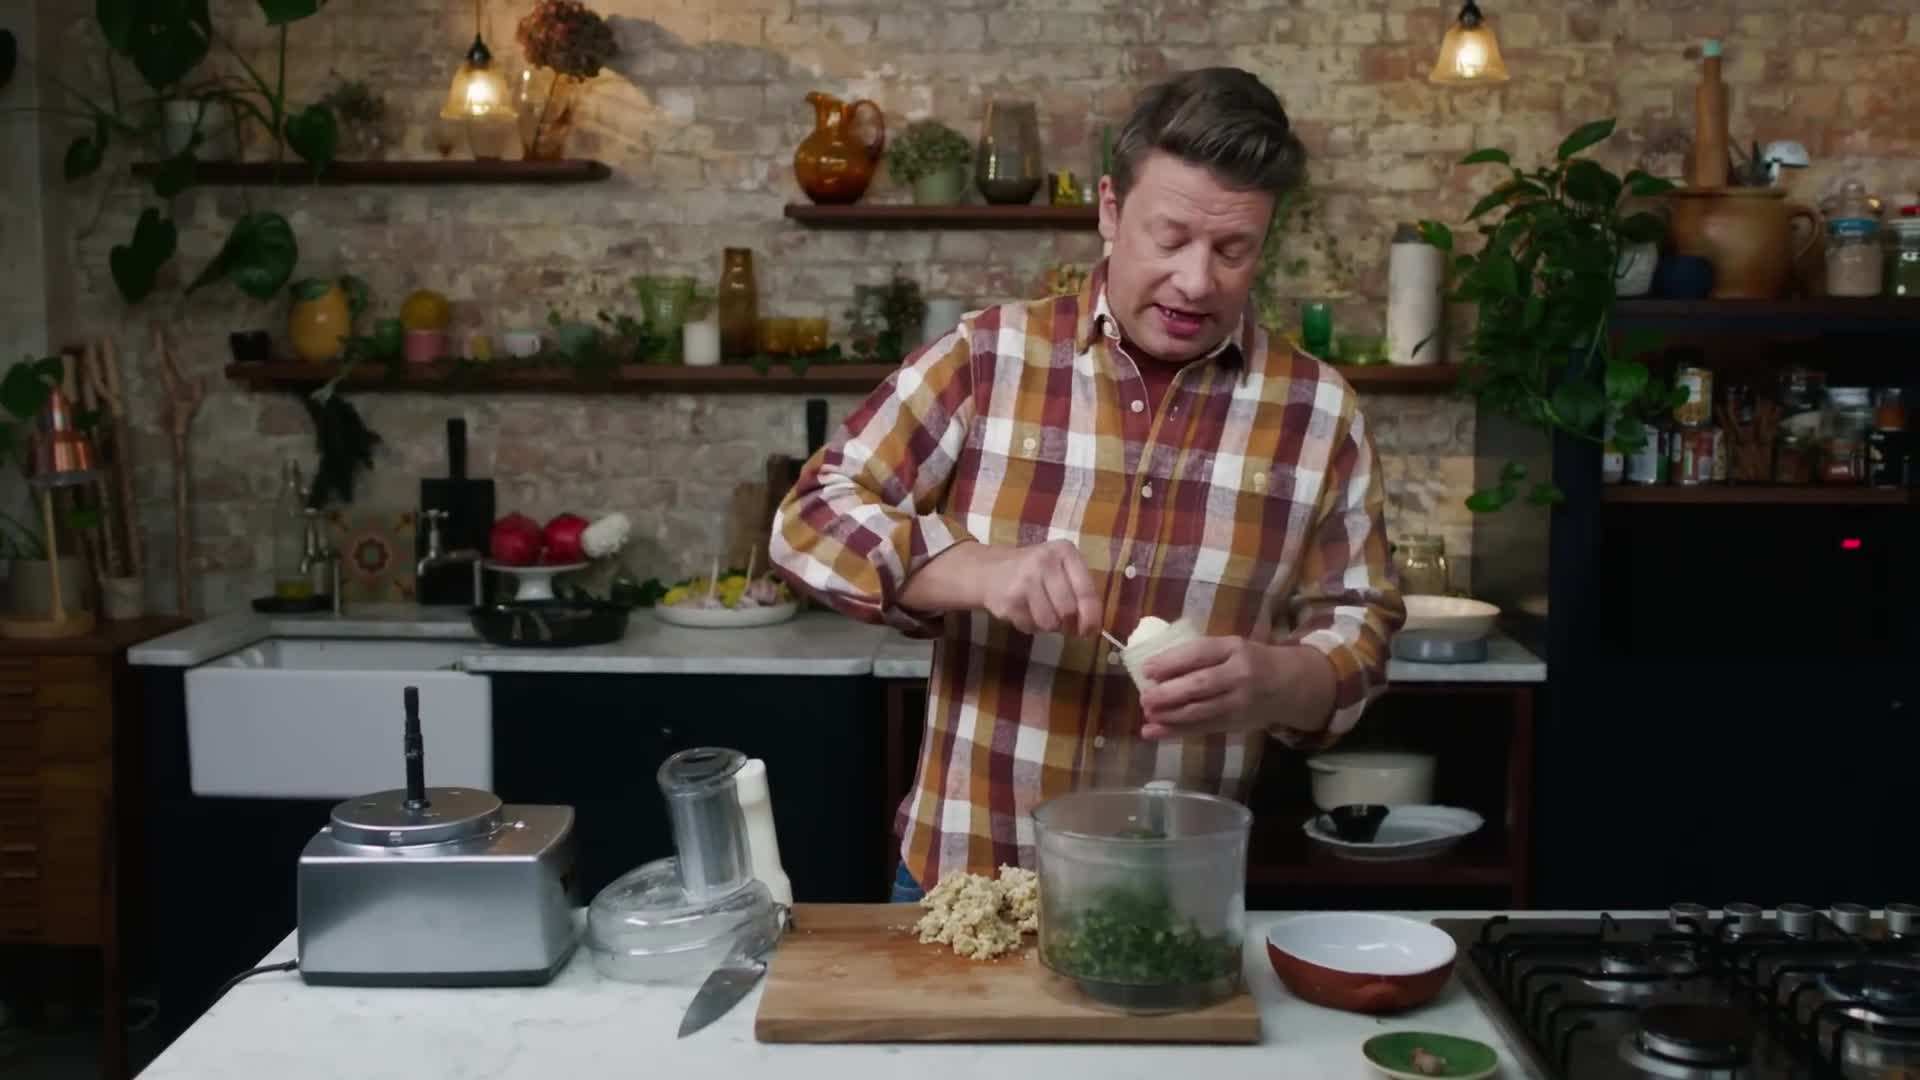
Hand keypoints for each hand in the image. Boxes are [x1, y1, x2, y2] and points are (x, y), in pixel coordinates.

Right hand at [978, 540, 1101, 635]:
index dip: (1092, 616)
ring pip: (1050, 622)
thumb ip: (1080, 592)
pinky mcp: (1010, 599)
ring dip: (1049, 626)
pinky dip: (1031, 626)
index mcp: (1065, 551)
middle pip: (1068, 610)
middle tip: (1064, 624)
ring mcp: (1025, 580)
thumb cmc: (1036, 572)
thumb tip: (1092, 628)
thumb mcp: (1061, 570)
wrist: (990, 570)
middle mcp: (1045, 561)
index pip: (1086, 590)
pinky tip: (1025, 612)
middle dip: (1068, 624)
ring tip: (1042, 613)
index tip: (1091, 631)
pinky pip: (1031, 626)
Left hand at [1137, 639, 1333, 739]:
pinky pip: (1203, 728)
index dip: (1171, 662)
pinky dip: (1177, 731)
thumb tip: (1155, 666)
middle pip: (1201, 685)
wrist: (1290, 685)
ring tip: (1147, 716)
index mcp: (1234, 648)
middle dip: (1169, 694)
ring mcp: (1240, 702)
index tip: (1146, 669)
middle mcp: (1240, 675)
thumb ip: (1201, 654)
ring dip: (1170, 716)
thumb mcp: (1231, 647)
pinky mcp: (1236, 723)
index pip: (1200, 653)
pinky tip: (1154, 732)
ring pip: (1201, 711)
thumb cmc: (1250, 661)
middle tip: (1144, 698)